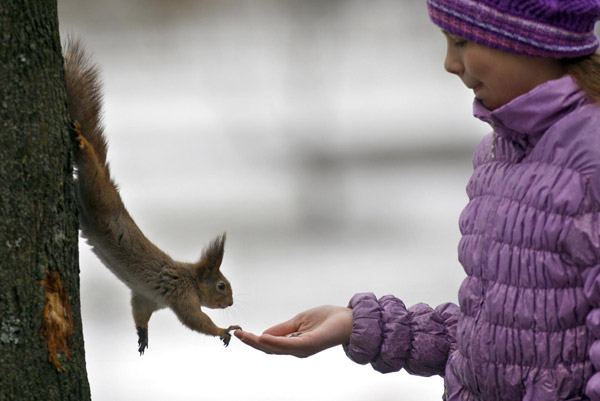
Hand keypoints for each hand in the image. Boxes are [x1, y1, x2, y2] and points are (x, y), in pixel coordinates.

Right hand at [234, 305, 352, 357]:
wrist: (349, 319)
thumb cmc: (328, 319)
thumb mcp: (300, 321)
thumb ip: (282, 329)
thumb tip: (263, 334)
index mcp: (294, 343)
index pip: (270, 345)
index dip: (254, 340)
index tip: (240, 333)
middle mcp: (297, 349)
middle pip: (269, 349)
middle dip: (252, 343)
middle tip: (236, 334)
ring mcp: (303, 348)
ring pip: (276, 348)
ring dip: (258, 342)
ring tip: (245, 336)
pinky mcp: (309, 344)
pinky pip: (288, 344)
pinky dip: (274, 342)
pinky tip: (263, 338)